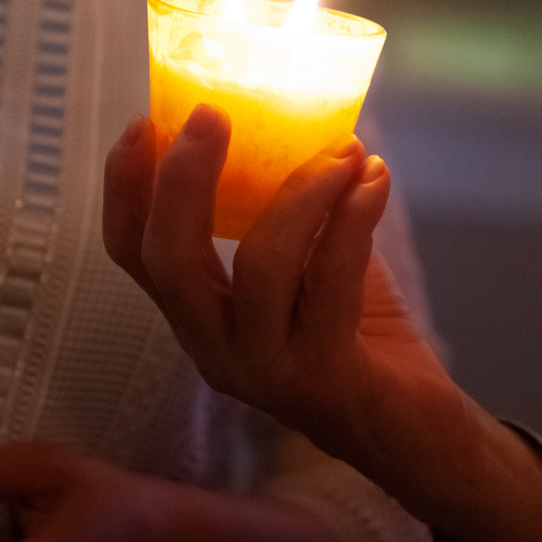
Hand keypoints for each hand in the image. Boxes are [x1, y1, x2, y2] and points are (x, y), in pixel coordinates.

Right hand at [101, 109, 541, 541]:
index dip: (127, 187)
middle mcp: (214, 349)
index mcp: (198, 316)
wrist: (414, 427)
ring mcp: (264, 371)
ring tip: (343, 151)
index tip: (143, 122)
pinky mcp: (322, 381)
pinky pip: (332, 284)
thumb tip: (297, 114)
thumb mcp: (309, 259)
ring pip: (261, 268)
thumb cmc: (356, 331)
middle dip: (184, 180)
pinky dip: (353, 220)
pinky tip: (374, 181)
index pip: (133, 254)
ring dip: (302, 193)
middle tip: (213, 116)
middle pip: (170, 261)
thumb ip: (289, 205)